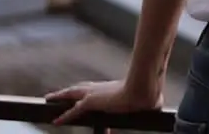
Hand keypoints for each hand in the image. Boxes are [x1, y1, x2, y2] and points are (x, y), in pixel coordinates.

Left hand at [44, 79, 161, 125]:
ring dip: (60, 96)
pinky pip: (73, 111)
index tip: (86, 94)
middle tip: (60, 92)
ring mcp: (95, 94)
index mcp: (113, 86)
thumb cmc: (148, 93)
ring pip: (72, 94)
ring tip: (49, 98)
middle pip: (81, 87)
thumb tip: (159, 102)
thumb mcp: (148, 99)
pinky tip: (55, 121)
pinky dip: (64, 116)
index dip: (90, 91)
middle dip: (70, 90)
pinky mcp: (90, 103)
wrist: (143, 91)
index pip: (98, 88)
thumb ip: (150, 100)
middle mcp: (101, 87)